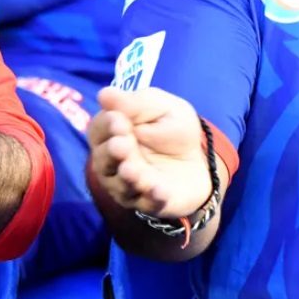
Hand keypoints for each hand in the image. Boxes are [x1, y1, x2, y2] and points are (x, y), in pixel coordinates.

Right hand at [88, 86, 211, 217]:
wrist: (199, 158)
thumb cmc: (171, 127)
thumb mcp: (160, 106)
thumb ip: (134, 103)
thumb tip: (104, 94)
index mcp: (111, 134)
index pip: (99, 130)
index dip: (106, 126)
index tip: (119, 120)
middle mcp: (112, 163)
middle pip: (103, 160)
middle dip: (112, 153)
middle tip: (123, 145)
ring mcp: (128, 186)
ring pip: (120, 185)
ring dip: (127, 178)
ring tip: (133, 170)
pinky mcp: (149, 203)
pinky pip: (148, 203)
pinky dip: (153, 198)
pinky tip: (160, 190)